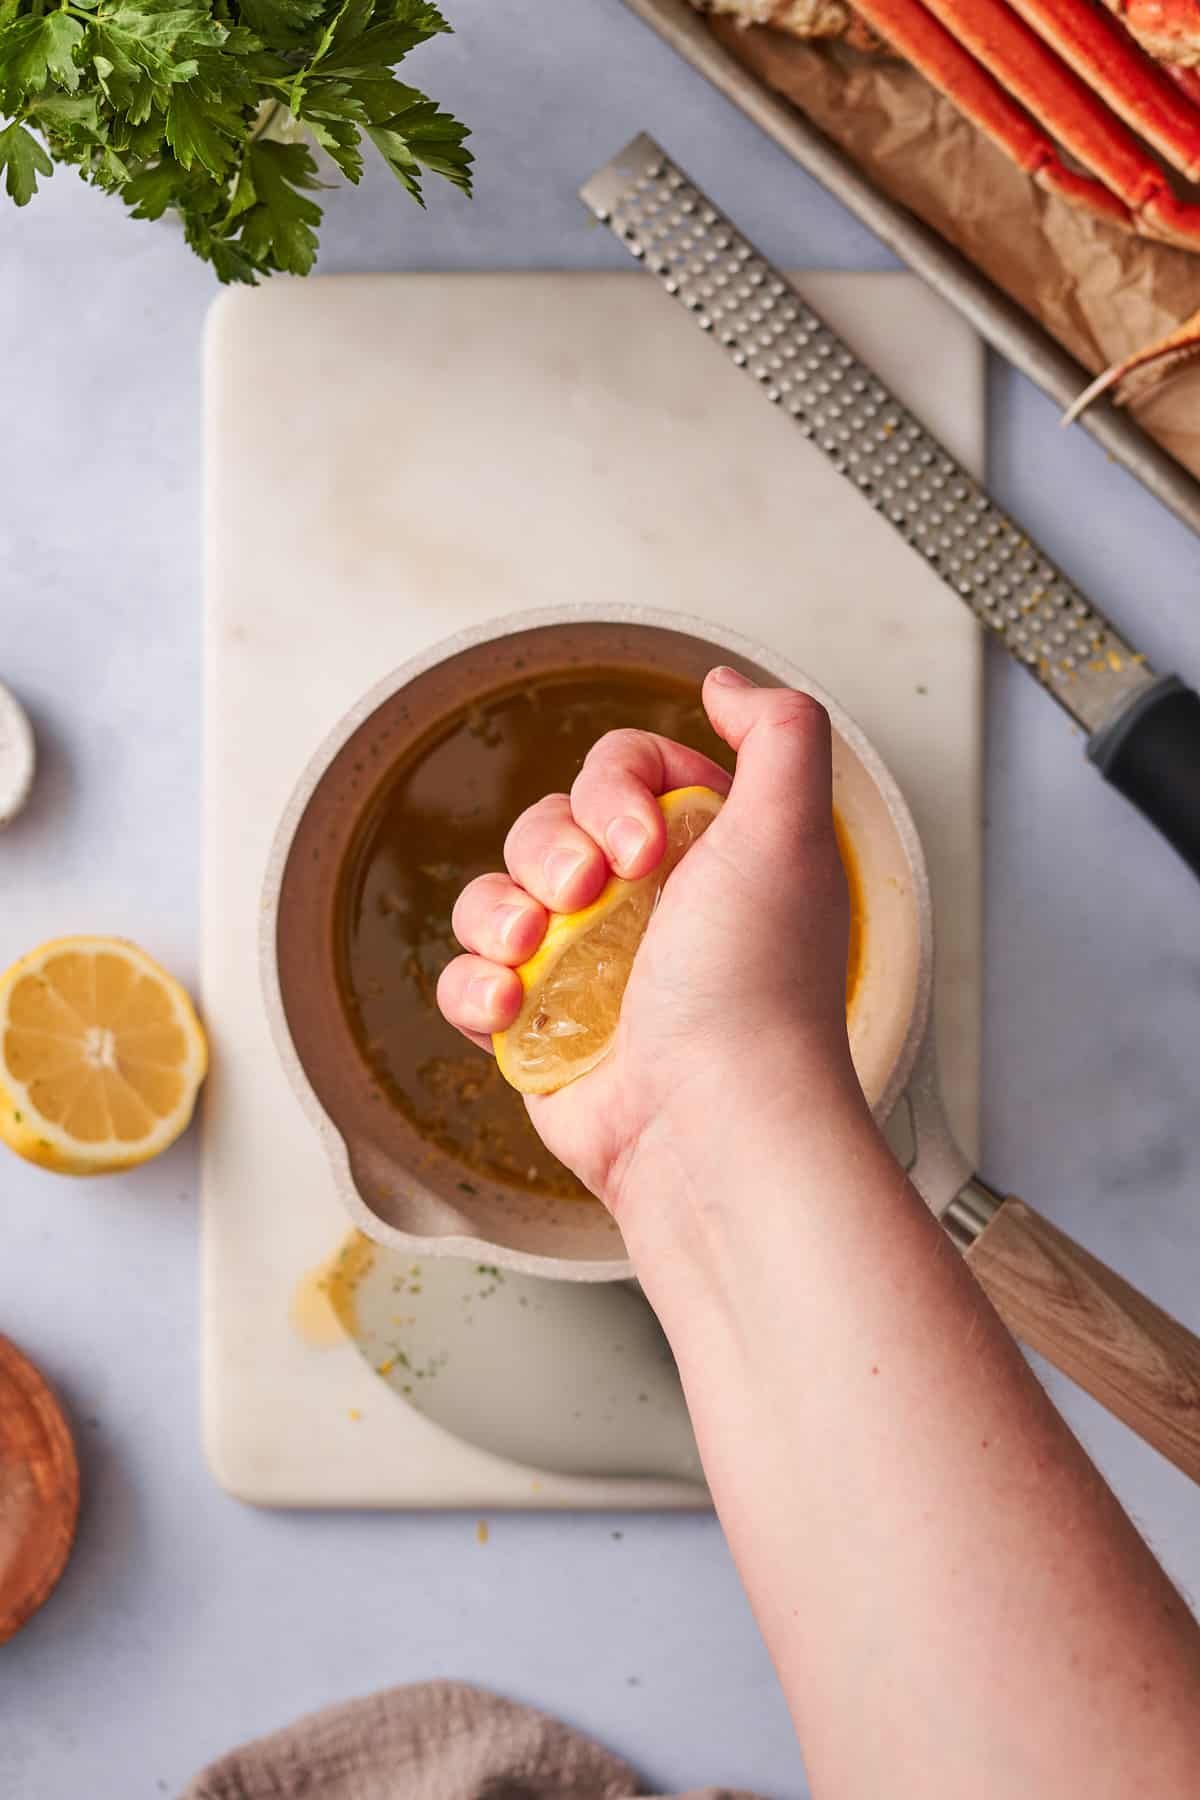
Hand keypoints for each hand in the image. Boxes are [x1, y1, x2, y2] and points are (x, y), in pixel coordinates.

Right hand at [437, 667, 866, 1220]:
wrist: (711, 1125)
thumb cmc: (753, 987)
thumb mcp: (791, 830)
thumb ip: (777, 733)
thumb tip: (722, 685)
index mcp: (704, 856)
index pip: (622, 772)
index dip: (614, 792)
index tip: (643, 845)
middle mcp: (647, 908)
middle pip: (549, 825)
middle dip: (550, 850)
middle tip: (588, 894)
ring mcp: (588, 970)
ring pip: (497, 897)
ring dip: (500, 915)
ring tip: (533, 954)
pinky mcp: (540, 1029)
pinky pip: (471, 978)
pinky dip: (475, 987)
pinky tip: (510, 1006)